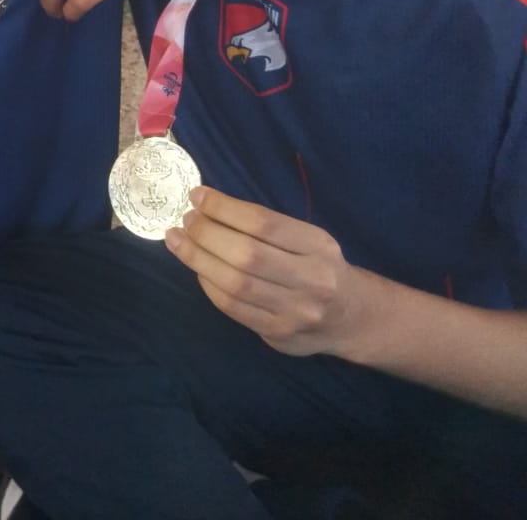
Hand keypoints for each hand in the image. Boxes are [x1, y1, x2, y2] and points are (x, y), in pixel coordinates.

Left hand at [165, 187, 372, 358]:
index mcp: (318, 247)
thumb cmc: (318, 266)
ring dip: (198, 259)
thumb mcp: (307, 239)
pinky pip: (233, 308)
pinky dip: (209, 285)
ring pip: (236, 284)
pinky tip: (197, 269)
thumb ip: (265, 226)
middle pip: (247, 255)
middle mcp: (312, 280)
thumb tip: (206, 205)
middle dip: (206, 234)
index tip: (197, 196)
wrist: (352, 317)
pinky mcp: (279, 334)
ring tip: (178, 241)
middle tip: (185, 220)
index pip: (264, 223)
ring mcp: (296, 311)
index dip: (224, 208)